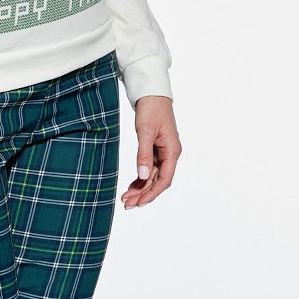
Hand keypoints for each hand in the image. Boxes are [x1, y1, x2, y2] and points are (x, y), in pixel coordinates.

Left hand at [120, 95, 180, 209]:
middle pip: (158, 181)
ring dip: (141, 188)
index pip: (164, 179)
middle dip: (143, 194)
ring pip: (153, 176)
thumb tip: (144, 176)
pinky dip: (140, 178)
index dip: (152, 193)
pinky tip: (131, 186)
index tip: (139, 202)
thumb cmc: (151, 109)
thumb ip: (144, 155)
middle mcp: (170, 154)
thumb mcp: (145, 132)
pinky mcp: (156, 149)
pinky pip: (149, 168)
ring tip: (126, 198)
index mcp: (172, 151)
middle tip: (127, 204)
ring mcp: (163, 152)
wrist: (152, 94)